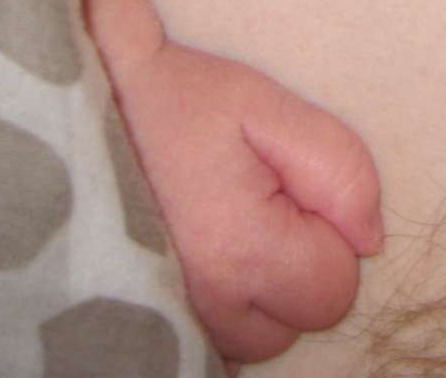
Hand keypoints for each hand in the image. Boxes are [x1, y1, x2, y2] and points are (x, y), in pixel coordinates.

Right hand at [108, 31, 385, 363]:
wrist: (76, 101)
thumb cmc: (172, 102)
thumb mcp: (267, 106)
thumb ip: (339, 169)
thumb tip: (368, 238)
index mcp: (245, 254)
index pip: (336, 287)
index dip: (323, 231)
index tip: (280, 188)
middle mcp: (207, 308)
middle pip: (297, 322)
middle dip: (292, 266)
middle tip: (248, 201)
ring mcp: (170, 324)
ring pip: (256, 338)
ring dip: (254, 291)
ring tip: (216, 225)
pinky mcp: (146, 327)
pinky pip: (210, 344)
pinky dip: (218, 307)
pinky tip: (198, 256)